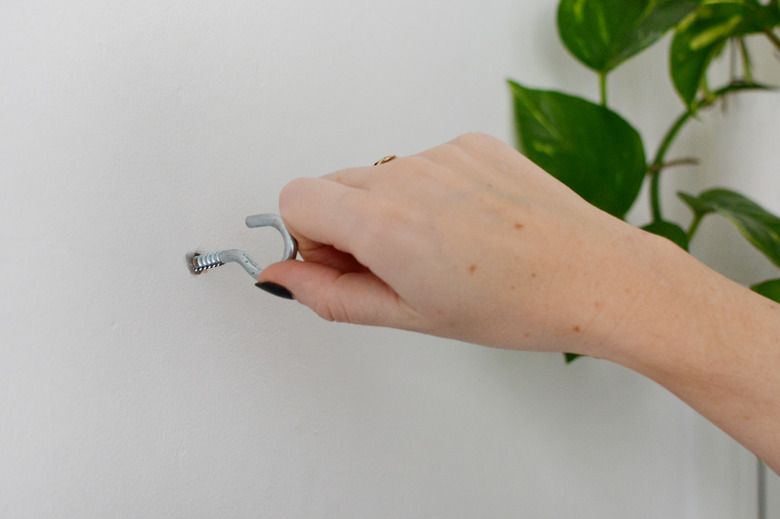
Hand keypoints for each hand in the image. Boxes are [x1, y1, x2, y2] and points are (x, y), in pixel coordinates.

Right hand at [258, 133, 659, 354]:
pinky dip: (430, 190)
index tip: (342, 264)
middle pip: (334, 184)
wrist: (594, 275)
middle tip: (397, 266)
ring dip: (391, 208)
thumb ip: (331, 295)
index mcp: (383, 223)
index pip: (294, 199)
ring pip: (380, 175)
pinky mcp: (472, 143)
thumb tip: (283, 278)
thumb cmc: (515, 304)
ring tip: (444, 248)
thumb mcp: (410, 315)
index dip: (308, 237)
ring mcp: (443, 153)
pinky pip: (424, 161)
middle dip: (347, 226)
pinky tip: (469, 224)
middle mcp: (407, 175)